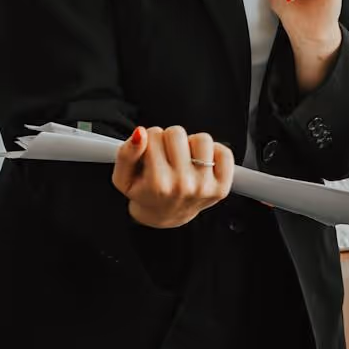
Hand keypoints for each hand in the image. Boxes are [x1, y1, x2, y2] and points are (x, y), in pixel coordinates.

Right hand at [112, 126, 233, 228]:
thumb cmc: (145, 193)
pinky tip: (200, 162)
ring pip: (202, 139)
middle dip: (169, 139)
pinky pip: (224, 152)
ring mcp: (204, 187)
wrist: (165, 215)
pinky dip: (213, 152)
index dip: (150, 139)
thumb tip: (140, 133)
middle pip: (177, 133)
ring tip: (183, 158)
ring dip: (191, 144)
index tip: (150, 153)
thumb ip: (126, 154)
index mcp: (157, 183)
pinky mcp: (222, 187)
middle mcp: (182, 185)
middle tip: (166, 155)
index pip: (154, 134)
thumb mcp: (123, 178)